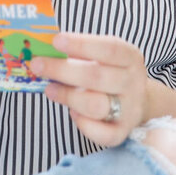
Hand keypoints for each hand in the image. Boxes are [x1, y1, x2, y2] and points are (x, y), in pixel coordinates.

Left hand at [31, 32, 147, 145]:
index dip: (81, 44)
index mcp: (130, 57)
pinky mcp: (122, 132)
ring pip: (96, 105)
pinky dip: (82, 124)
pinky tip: (71, 112)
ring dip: (67, 96)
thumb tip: (48, 50)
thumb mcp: (103, 56)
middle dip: (63, 70)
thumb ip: (81, 52)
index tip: (56, 41)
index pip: (109, 48)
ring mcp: (129, 110)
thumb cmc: (111, 72)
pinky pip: (101, 134)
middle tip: (38, 65)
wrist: (137, 101)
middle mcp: (133, 83)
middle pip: (97, 77)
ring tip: (49, 89)